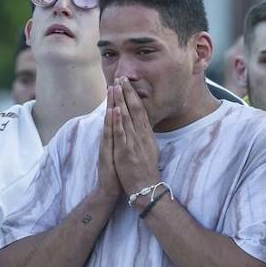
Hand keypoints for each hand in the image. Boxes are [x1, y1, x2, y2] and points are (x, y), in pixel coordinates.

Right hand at [95, 92, 121, 202]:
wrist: (111, 190)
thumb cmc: (119, 172)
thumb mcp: (123, 153)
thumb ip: (124, 141)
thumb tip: (129, 130)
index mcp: (116, 138)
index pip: (118, 116)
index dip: (119, 101)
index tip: (122, 86)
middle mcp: (110, 139)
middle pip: (113, 114)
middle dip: (115, 97)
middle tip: (116, 80)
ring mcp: (108, 145)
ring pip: (111, 121)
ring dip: (112, 104)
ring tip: (113, 89)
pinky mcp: (109, 152)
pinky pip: (112, 134)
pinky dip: (114, 122)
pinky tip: (115, 111)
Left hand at [110, 77, 160, 197]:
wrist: (146, 188)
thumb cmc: (146, 172)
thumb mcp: (150, 150)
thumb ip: (145, 138)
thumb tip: (144, 127)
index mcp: (147, 135)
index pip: (140, 111)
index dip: (134, 96)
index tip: (128, 84)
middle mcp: (142, 136)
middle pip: (135, 109)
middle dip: (128, 93)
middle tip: (122, 78)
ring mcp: (134, 143)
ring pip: (127, 117)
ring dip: (121, 101)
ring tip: (116, 87)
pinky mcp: (126, 151)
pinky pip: (122, 133)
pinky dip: (118, 121)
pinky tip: (115, 109)